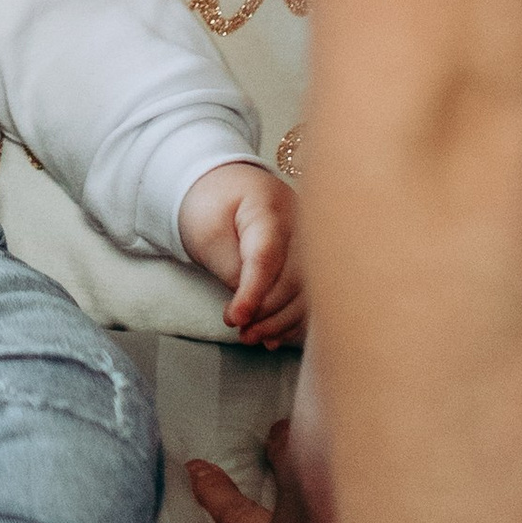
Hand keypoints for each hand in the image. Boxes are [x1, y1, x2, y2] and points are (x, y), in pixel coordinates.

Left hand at [177, 162, 305, 347]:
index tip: (235, 319)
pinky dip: (293, 318)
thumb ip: (230, 267)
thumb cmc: (213, 205)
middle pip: (294, 277)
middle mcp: (301, 222)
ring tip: (251, 336)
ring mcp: (312, 240)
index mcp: (269, 206)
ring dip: (281, 321)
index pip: (267, 256)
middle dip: (267, 312)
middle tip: (241, 332)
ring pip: (308, 290)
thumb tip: (252, 307)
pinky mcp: (313, 258)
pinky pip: (310, 294)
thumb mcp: (208, 232)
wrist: (225, 186)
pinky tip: (274, 335)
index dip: (253, 293)